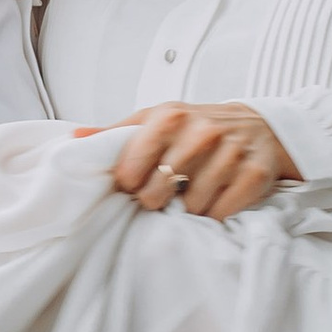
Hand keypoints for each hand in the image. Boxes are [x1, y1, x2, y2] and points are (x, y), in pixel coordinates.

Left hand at [104, 101, 296, 219]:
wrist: (257, 125)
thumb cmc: (195, 126)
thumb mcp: (155, 119)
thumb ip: (115, 132)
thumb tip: (74, 138)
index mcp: (169, 117)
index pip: (130, 171)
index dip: (130, 184)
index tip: (137, 183)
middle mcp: (201, 132)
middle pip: (157, 193)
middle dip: (157, 199)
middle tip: (166, 191)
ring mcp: (231, 153)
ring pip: (191, 207)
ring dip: (189, 207)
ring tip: (194, 191)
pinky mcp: (254, 174)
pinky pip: (221, 213)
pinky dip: (215, 213)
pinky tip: (216, 197)